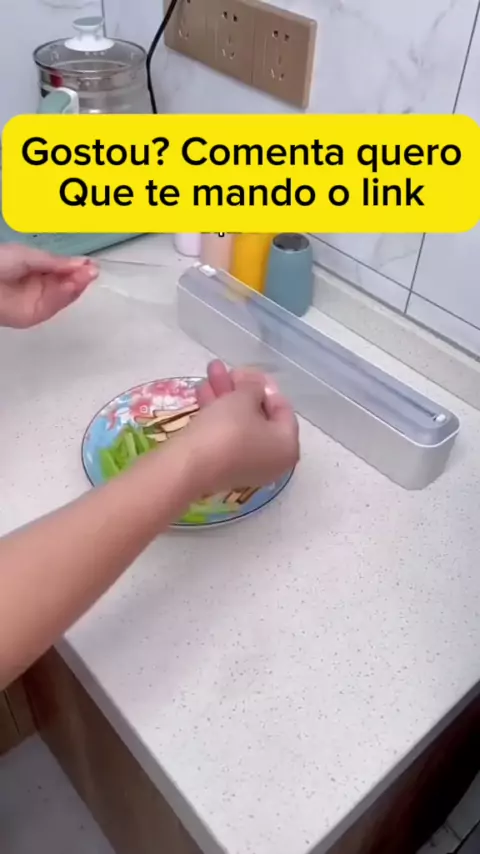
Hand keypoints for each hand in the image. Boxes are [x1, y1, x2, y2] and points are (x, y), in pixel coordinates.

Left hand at [0, 244, 97, 328]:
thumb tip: (83, 263)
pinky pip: (54, 306)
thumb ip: (56, 262)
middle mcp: (41, 285)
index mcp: (39, 268)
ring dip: (76, 286)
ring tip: (85, 276)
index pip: (65, 269)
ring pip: (64, 296)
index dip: (79, 267)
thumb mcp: (29, 255)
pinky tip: (72, 286)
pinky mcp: (36, 315)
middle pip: (68, 284)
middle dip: (81, 277)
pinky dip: (65, 296)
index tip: (92, 264)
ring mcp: (39, 301)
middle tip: (92, 271)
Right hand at [183, 360, 298, 493]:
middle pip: (258, 416)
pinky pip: (226, 435)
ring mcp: (246, 465)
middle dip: (241, 389)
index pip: (282, 409)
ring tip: (211, 370)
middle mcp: (272, 459)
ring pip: (239, 423)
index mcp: (287, 445)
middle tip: (228, 369)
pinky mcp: (223, 467)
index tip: (248, 370)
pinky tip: (202, 391)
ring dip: (226, 396)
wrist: (189, 467)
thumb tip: (257, 386)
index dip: (265, 385)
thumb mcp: (243, 399)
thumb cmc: (227, 430)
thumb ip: (254, 386)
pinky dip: (217, 413)